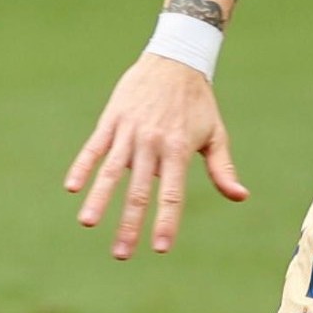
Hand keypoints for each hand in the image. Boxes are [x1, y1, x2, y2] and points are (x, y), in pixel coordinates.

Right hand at [65, 55, 246, 257]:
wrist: (175, 58)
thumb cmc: (198, 103)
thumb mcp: (216, 134)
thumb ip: (223, 169)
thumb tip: (241, 197)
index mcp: (180, 150)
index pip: (172, 195)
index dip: (166, 223)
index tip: (160, 249)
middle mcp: (153, 143)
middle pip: (140, 191)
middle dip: (129, 225)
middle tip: (121, 254)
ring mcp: (130, 131)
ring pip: (112, 171)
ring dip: (99, 199)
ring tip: (87, 223)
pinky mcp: (112, 119)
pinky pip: (94, 147)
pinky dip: (82, 166)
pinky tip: (72, 187)